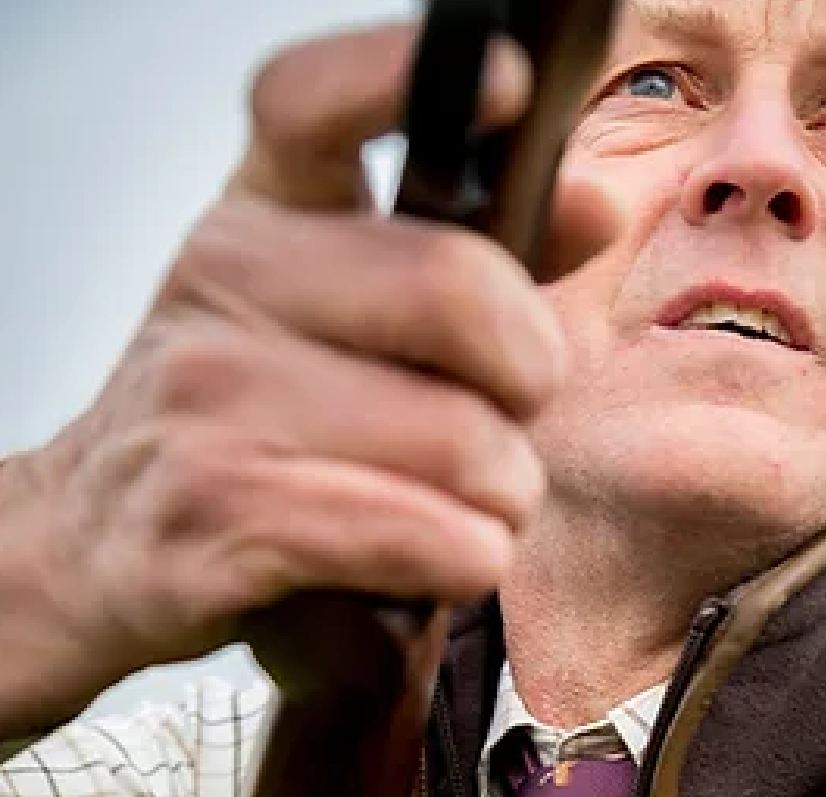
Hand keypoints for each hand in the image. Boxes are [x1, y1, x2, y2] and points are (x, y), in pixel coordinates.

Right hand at [0, 21, 616, 736]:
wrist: (101, 536)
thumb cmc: (244, 426)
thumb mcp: (331, 322)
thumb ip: (467, 268)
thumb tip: (590, 205)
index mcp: (261, 213)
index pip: (314, 101)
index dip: (409, 75)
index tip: (509, 90)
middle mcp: (223, 281)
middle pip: (455, 288)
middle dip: (531, 374)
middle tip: (514, 413)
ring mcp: (211, 395)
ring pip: (460, 440)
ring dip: (500, 498)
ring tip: (467, 508)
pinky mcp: (221, 511)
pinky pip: (414, 533)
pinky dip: (463, 558)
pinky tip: (444, 558)